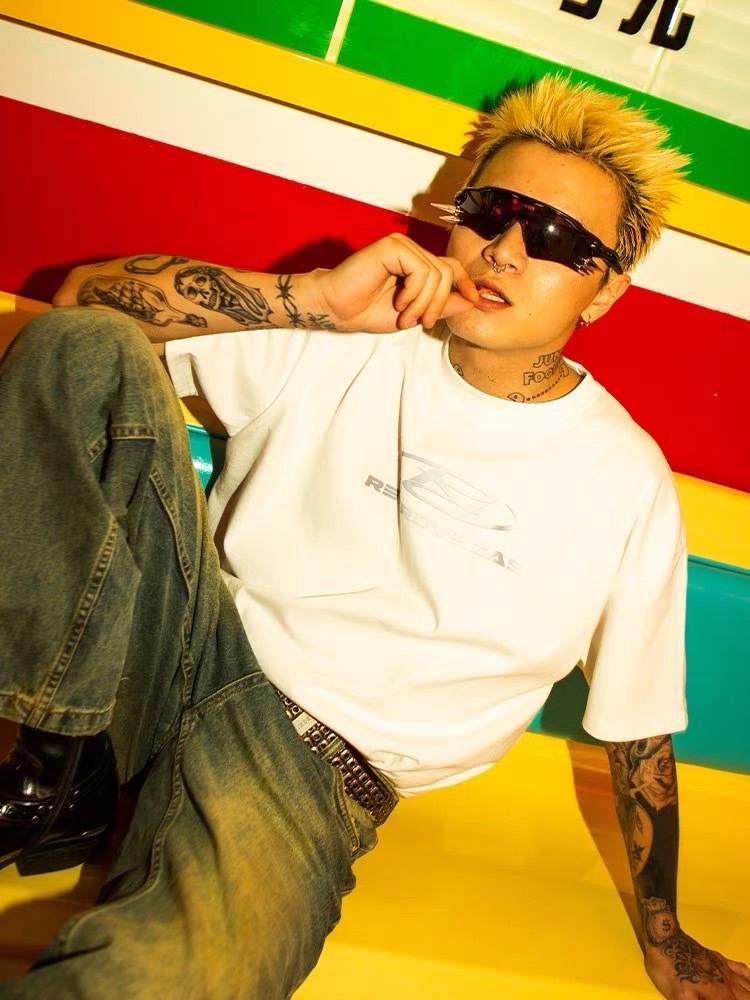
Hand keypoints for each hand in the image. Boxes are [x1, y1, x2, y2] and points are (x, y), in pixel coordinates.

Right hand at [310, 233, 478, 332]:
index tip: (477, 301)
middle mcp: (411, 251)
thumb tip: (471, 300)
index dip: (467, 284)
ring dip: (424, 303)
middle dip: (439, 303)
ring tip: (405, 316)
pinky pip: (422, 270)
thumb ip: (440, 305)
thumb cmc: (367, 310)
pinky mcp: (393, 246)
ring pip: (437, 274)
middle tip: (421, 322)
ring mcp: (402, 246)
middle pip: (448, 272)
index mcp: (417, 264)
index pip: (453, 268)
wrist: (337, 309)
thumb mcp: (414, 313)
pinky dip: (414, 293)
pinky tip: (398, 302)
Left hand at [644, 929, 749, 997]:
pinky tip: (749, 982)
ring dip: (749, 995)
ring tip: (746, 998)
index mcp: (720, 996)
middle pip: (746, 998)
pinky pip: (743, 970)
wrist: (665, 940)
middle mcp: (728, 984)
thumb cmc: (670, 970)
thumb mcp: (678, 997)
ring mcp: (725, 970)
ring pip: (748, 987)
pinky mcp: (719, 959)